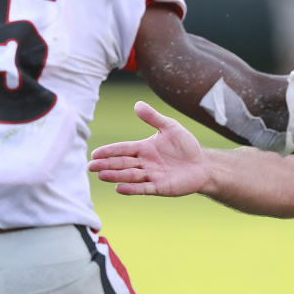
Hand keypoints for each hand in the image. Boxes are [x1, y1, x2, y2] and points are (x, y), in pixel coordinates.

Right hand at [88, 101, 207, 196]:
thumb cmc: (186, 145)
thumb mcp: (170, 127)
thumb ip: (154, 118)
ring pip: (130, 176)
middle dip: (107, 164)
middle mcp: (144, 163)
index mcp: (143, 148)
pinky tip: (119, 188)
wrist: (202, 164)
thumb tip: (137, 104)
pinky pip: (144, 188)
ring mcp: (151, 176)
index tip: (95, 153)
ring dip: (116, 176)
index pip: (123, 149)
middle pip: (122, 163)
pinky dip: (132, 189)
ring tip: (102, 175)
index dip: (109, 151)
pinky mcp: (160, 187)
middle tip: (91, 166)